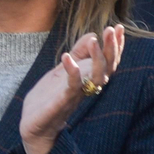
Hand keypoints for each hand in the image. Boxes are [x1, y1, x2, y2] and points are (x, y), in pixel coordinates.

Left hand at [19, 25, 124, 153]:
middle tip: (112, 29)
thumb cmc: (50, 97)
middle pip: (107, 68)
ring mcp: (75, 96)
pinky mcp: (61, 104)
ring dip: (97, 58)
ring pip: (95, 78)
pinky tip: (66, 57)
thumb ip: (77, 54)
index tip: (119, 28)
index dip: (116, 46)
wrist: (34, 126)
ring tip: (94, 40)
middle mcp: (86, 88)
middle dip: (112, 48)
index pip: (108, 62)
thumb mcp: (62, 70)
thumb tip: (92, 35)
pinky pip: (71, 88)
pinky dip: (71, 72)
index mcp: (88, 80)